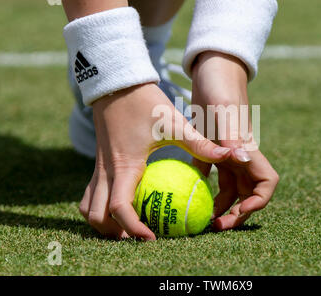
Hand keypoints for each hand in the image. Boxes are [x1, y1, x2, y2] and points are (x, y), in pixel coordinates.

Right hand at [79, 82, 230, 239]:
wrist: (118, 83)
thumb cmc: (146, 102)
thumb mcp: (174, 123)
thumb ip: (200, 144)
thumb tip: (233, 156)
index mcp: (124, 166)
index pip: (120, 209)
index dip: (134, 228)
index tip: (153, 237)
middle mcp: (106, 171)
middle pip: (96, 216)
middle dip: (113, 233)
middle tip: (140, 236)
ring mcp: (98, 167)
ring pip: (87, 207)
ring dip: (103, 222)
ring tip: (127, 227)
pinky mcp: (98, 162)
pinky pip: (91, 193)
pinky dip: (100, 206)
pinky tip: (122, 203)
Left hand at [191, 51, 278, 230]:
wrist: (211, 71)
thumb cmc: (220, 87)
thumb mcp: (223, 110)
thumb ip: (233, 136)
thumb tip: (245, 160)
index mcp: (248, 149)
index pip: (266, 183)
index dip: (258, 202)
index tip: (240, 211)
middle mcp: (241, 156)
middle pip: (247, 194)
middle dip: (236, 214)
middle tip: (214, 226)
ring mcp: (227, 154)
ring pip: (228, 189)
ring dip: (219, 206)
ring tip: (200, 218)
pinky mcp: (211, 149)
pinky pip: (208, 176)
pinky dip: (201, 189)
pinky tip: (185, 196)